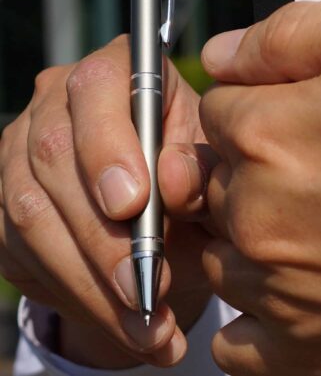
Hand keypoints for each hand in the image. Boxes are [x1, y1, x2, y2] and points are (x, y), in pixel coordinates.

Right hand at [0, 35, 217, 367]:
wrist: (178, 222)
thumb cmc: (204, 179)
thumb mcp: (218, 170)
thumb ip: (203, 169)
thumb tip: (173, 183)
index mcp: (121, 71)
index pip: (97, 87)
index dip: (108, 145)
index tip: (133, 204)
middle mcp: (58, 102)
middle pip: (55, 158)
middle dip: (104, 237)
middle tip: (148, 290)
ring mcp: (20, 152)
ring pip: (33, 215)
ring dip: (93, 284)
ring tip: (150, 329)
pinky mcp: (5, 206)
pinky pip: (22, 256)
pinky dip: (79, 301)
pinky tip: (126, 331)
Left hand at [199, 0, 320, 375]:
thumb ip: (304, 30)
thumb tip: (228, 51)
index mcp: (276, 131)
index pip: (219, 102)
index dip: (272, 95)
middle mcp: (264, 218)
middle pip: (217, 178)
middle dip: (267, 161)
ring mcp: (287, 297)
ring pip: (228, 253)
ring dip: (266, 234)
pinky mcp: (319, 358)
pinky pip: (242, 345)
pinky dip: (266, 316)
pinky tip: (319, 286)